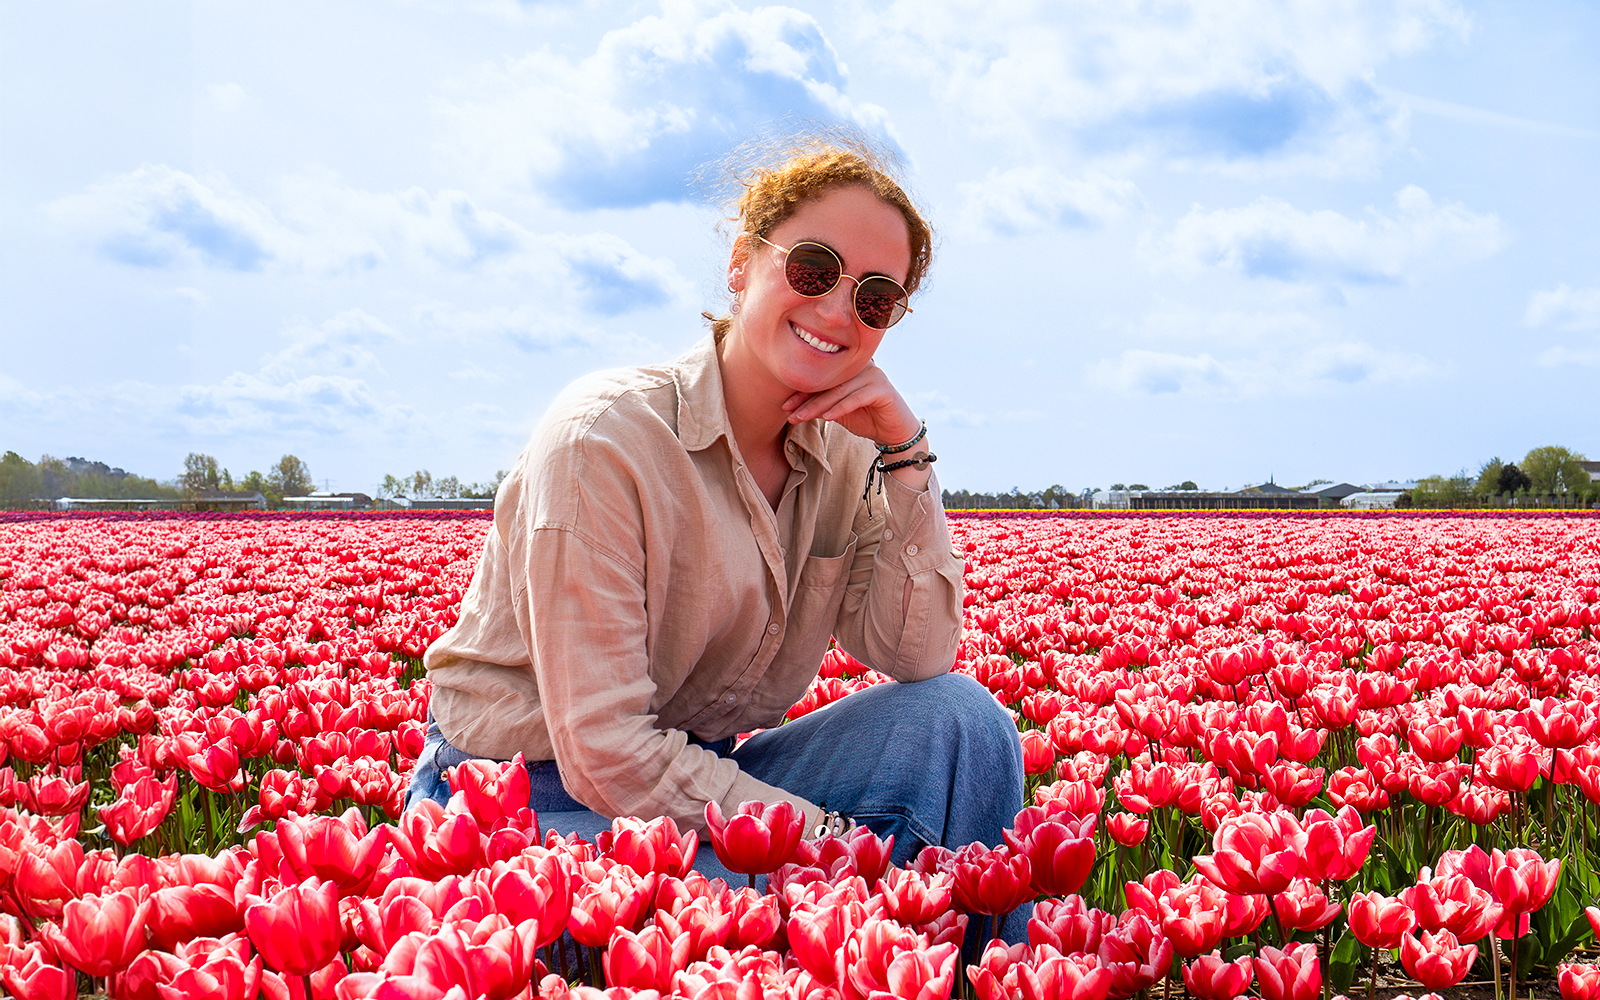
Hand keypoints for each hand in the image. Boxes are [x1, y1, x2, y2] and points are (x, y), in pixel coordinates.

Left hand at [781, 361, 919, 447]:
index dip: (801, 391)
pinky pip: (856, 398)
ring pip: (839, 391)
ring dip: (818, 406)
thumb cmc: (865, 418)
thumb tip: (791, 405)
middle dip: (806, 399)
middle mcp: (862, 366)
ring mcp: (874, 375)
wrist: (893, 432)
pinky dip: (840, 408)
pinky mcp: (883, 390)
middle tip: (788, 412)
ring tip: (801, 417)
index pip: (822, 377)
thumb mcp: (838, 410)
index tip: (784, 405)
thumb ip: (822, 402)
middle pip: (828, 382)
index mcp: (850, 367)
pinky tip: (826, 417)